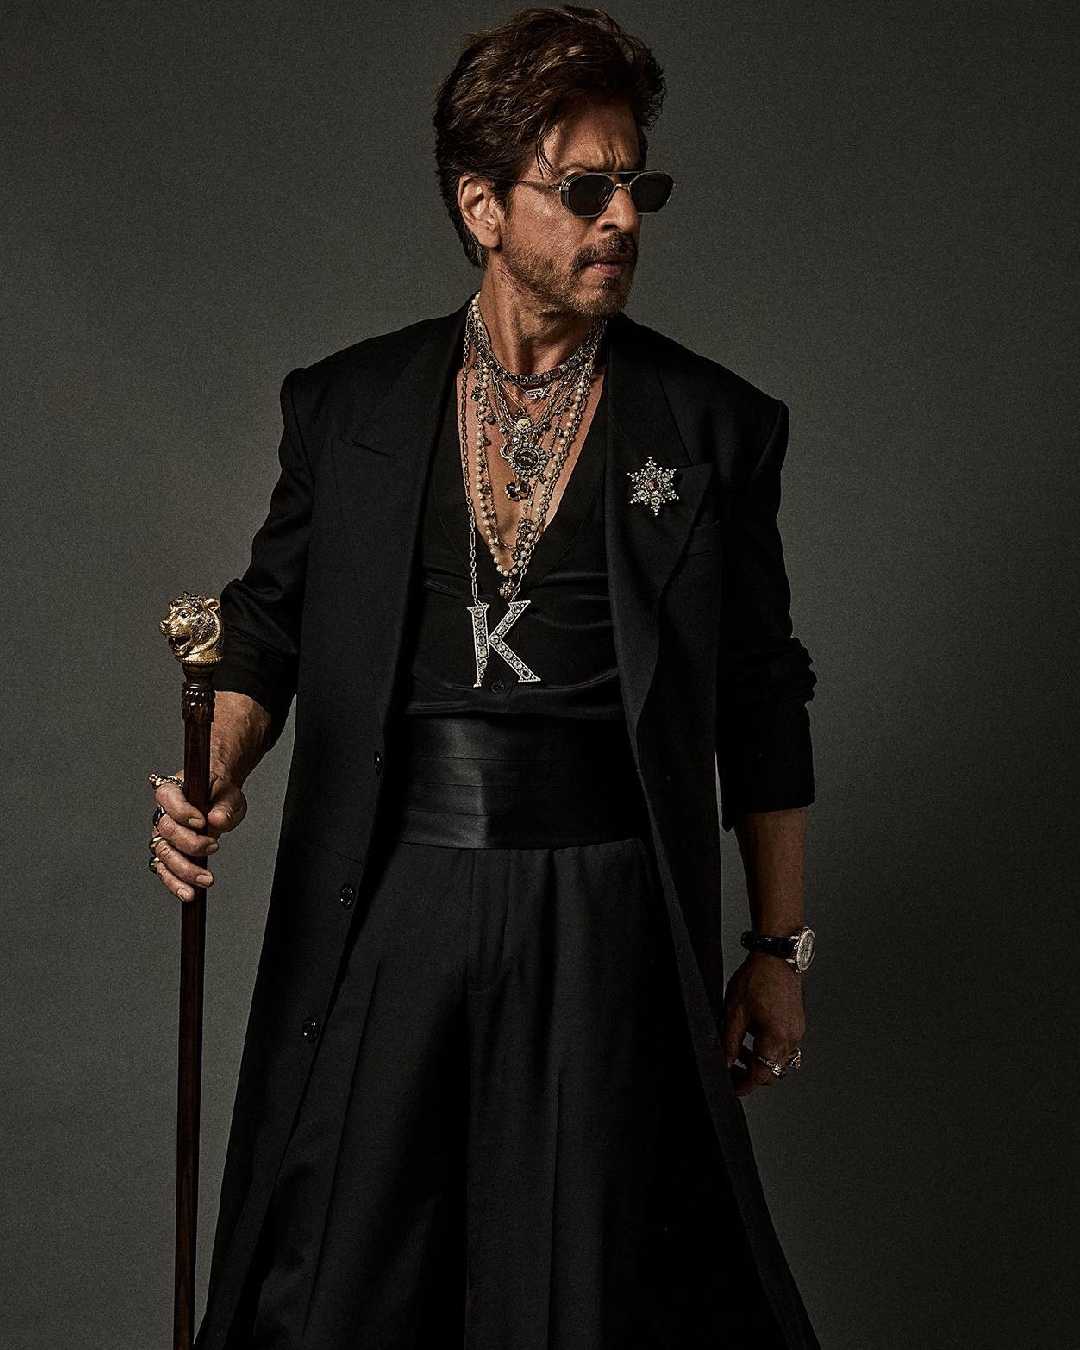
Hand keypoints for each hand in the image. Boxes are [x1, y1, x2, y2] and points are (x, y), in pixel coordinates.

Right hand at [149, 769, 245, 902]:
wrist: (218, 798)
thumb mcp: (229, 794)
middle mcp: (162, 814)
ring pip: (163, 855)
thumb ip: (224, 806)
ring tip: (206, 880)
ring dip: (183, 870)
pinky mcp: (169, 853)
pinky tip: (189, 894)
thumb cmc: (220, 792)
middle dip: (189, 843)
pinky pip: (166, 870)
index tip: (202, 822)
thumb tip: (216, 820)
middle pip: (166, 831)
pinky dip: (176, 883)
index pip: (168, 799)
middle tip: (214, 846)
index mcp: (172, 791)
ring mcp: (163, 836)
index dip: (182, 812)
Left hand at [722, 952, 804, 1097]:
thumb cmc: (758, 978)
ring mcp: (796, 1031)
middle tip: (731, 1068)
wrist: (777, 956)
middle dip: (750, 1074)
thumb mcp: (734, 1012)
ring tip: (737, 1048)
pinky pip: (782, 1045)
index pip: (761, 1076)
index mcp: (777, 1038)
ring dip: (758, 1060)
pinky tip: (752, 1034)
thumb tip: (724, 1063)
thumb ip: (729, 1042)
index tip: (732, 1087)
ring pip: (777, 1059)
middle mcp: (791, 1038)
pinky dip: (766, 1047)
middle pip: (772, 1072)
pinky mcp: (796, 1023)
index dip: (744, 1085)